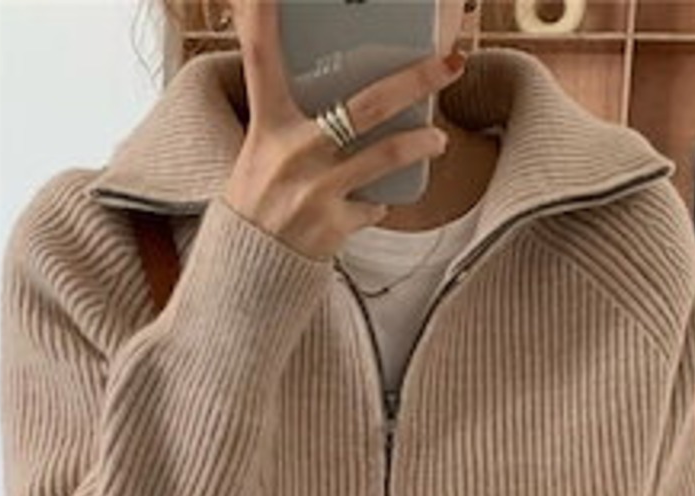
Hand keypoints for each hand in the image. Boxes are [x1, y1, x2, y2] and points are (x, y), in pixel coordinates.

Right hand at [223, 0, 465, 260]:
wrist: (245, 272)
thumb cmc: (256, 202)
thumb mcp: (258, 150)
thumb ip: (286, 116)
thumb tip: (329, 82)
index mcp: (267, 125)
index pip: (260, 56)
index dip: (261, 12)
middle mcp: (292, 153)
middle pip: (366, 104)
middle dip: (416, 80)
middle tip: (449, 65)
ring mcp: (316, 191)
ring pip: (387, 155)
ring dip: (421, 144)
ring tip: (437, 140)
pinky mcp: (333, 227)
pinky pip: (374, 207)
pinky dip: (377, 204)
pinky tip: (373, 203)